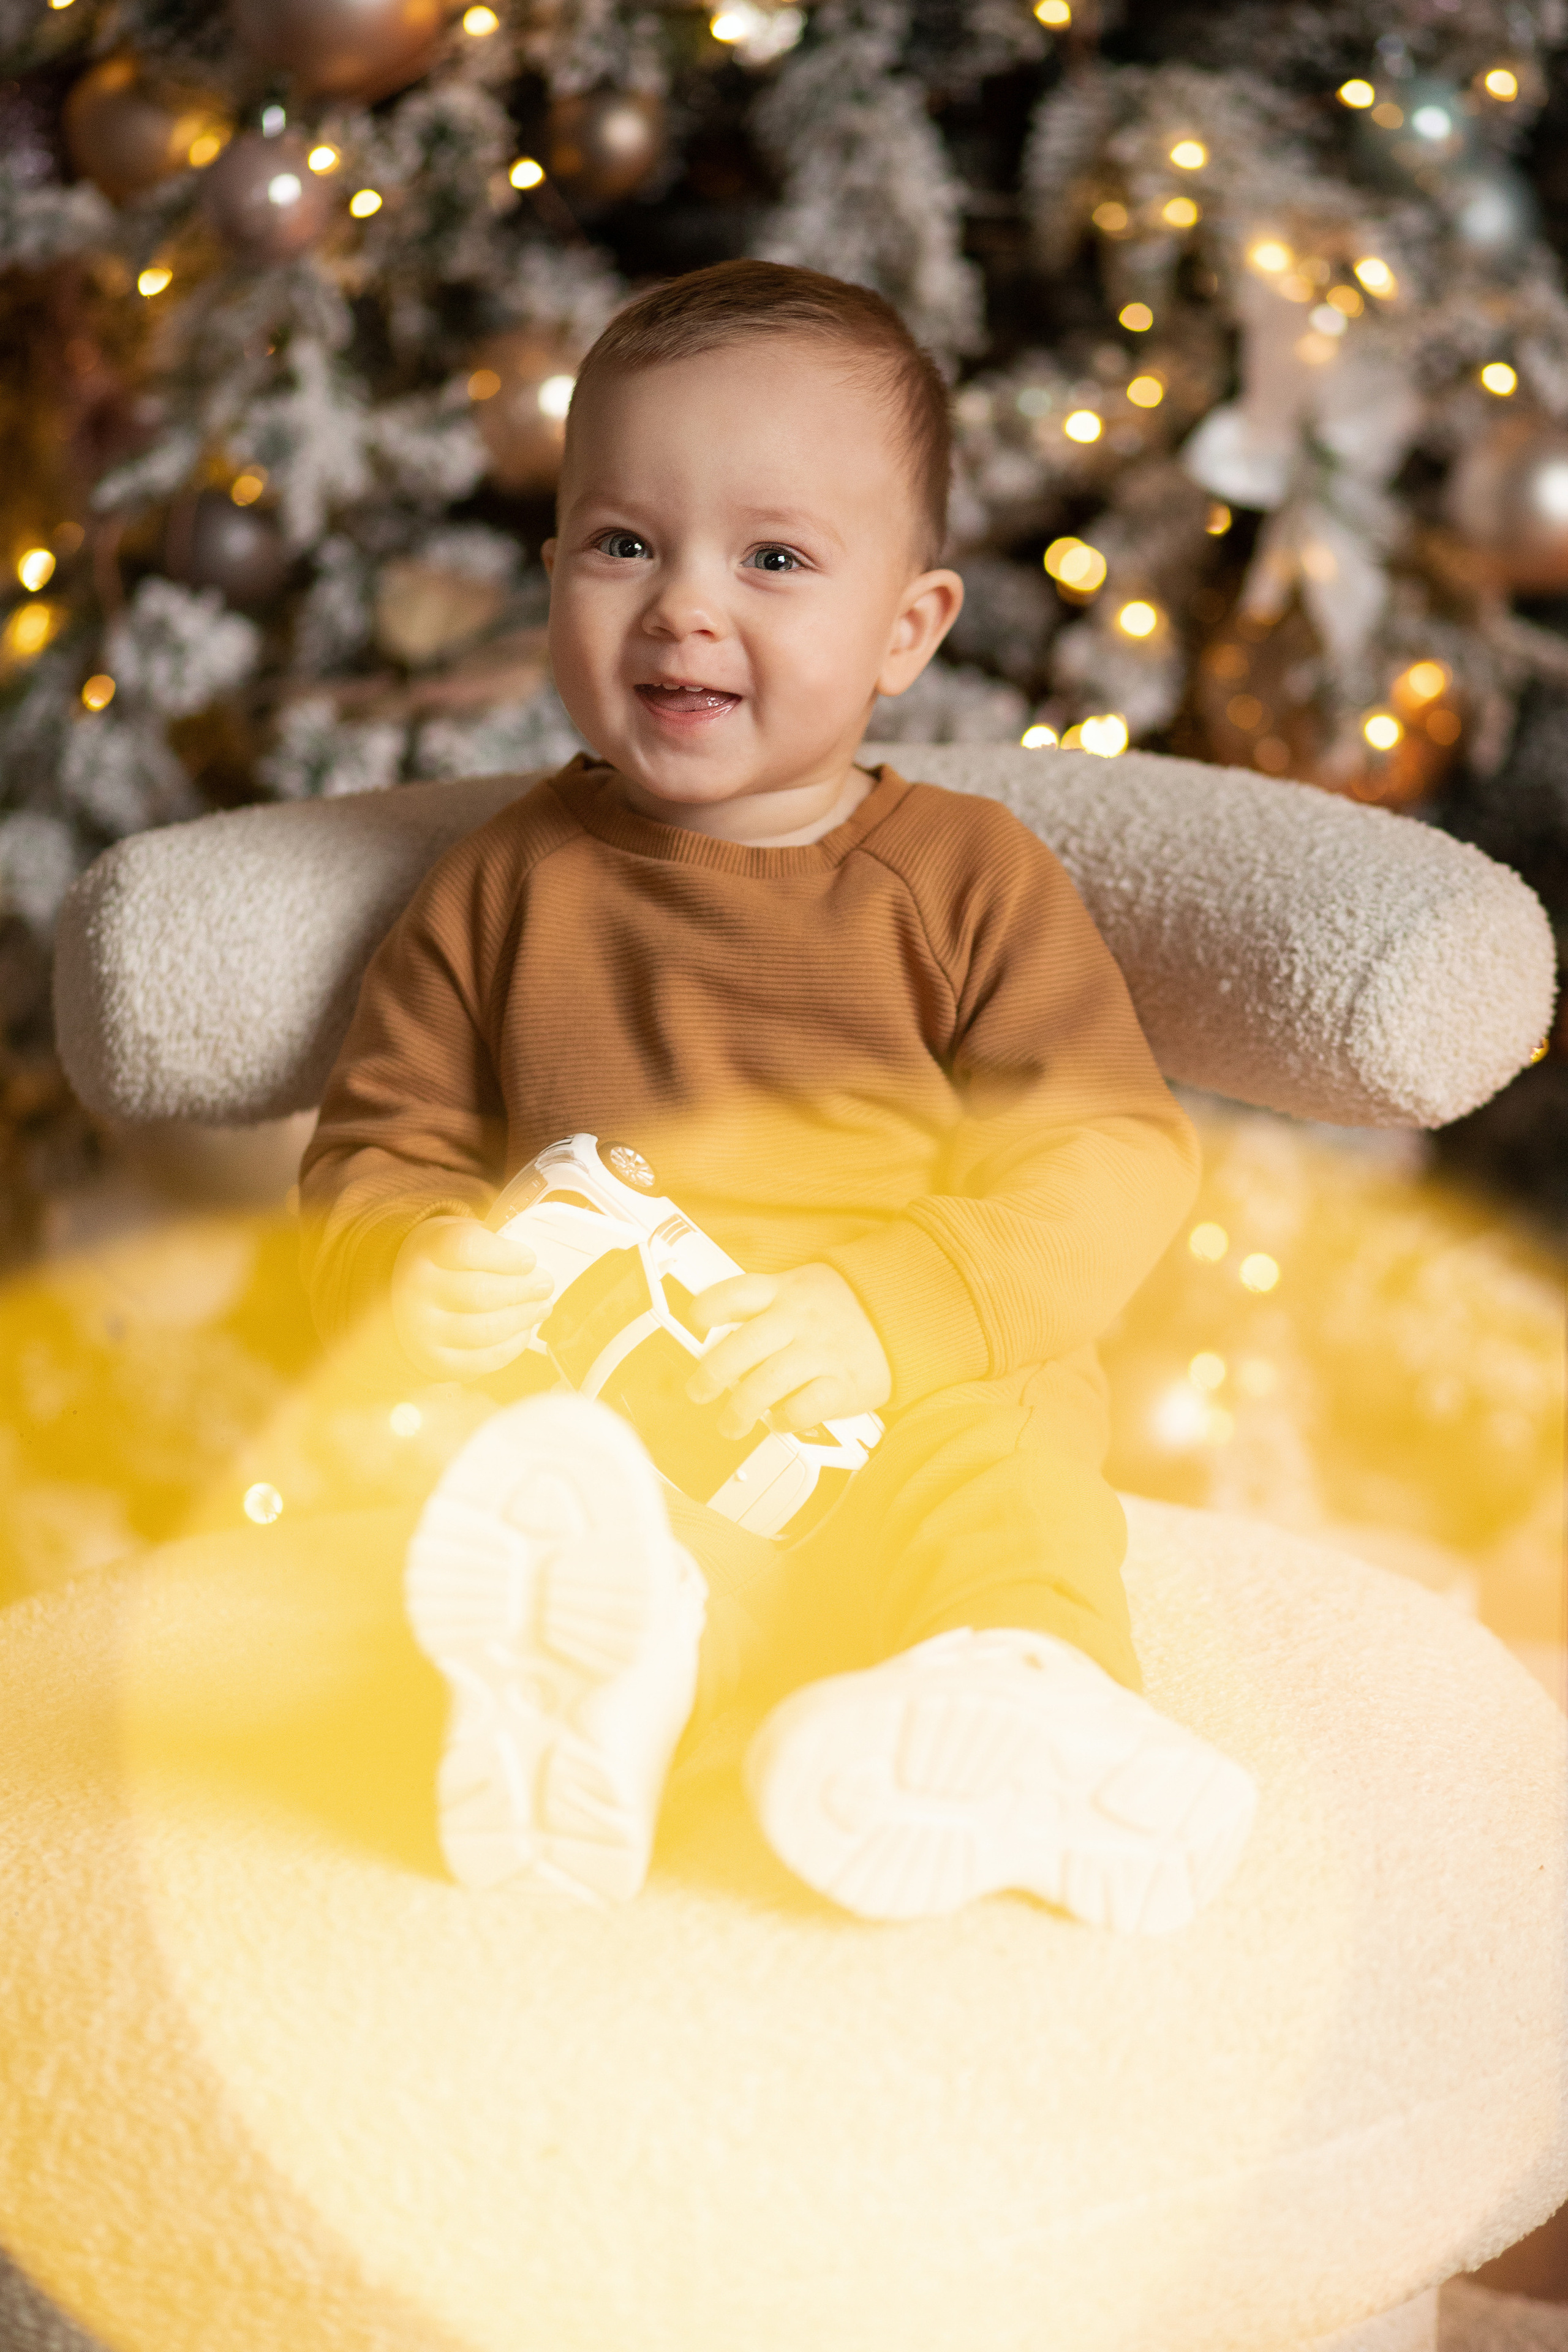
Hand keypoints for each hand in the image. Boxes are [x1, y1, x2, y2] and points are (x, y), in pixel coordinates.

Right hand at [391, 1215, 554, 1380]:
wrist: (402, 1296)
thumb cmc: (446, 1262)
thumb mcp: (458, 1236)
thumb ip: (493, 1242)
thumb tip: (535, 1265)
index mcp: (427, 1250)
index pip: (466, 1249)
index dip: (505, 1255)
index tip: (529, 1260)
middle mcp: (417, 1290)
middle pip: (481, 1293)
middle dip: (523, 1290)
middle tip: (545, 1285)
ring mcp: (423, 1330)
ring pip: (485, 1330)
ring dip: (523, 1319)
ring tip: (541, 1307)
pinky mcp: (436, 1360)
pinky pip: (483, 1359)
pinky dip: (512, 1346)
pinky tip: (523, 1331)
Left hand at [684, 1263, 891, 1437]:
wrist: (904, 1316)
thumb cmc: (842, 1308)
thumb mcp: (801, 1287)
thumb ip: (763, 1306)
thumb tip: (717, 1338)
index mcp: (784, 1293)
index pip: (736, 1292)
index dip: (707, 1309)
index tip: (693, 1326)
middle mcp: (798, 1321)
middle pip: (743, 1345)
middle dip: (711, 1374)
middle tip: (698, 1392)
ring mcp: (821, 1352)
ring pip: (767, 1381)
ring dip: (740, 1409)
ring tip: (730, 1425)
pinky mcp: (844, 1384)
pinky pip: (805, 1407)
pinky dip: (785, 1419)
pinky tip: (779, 1421)